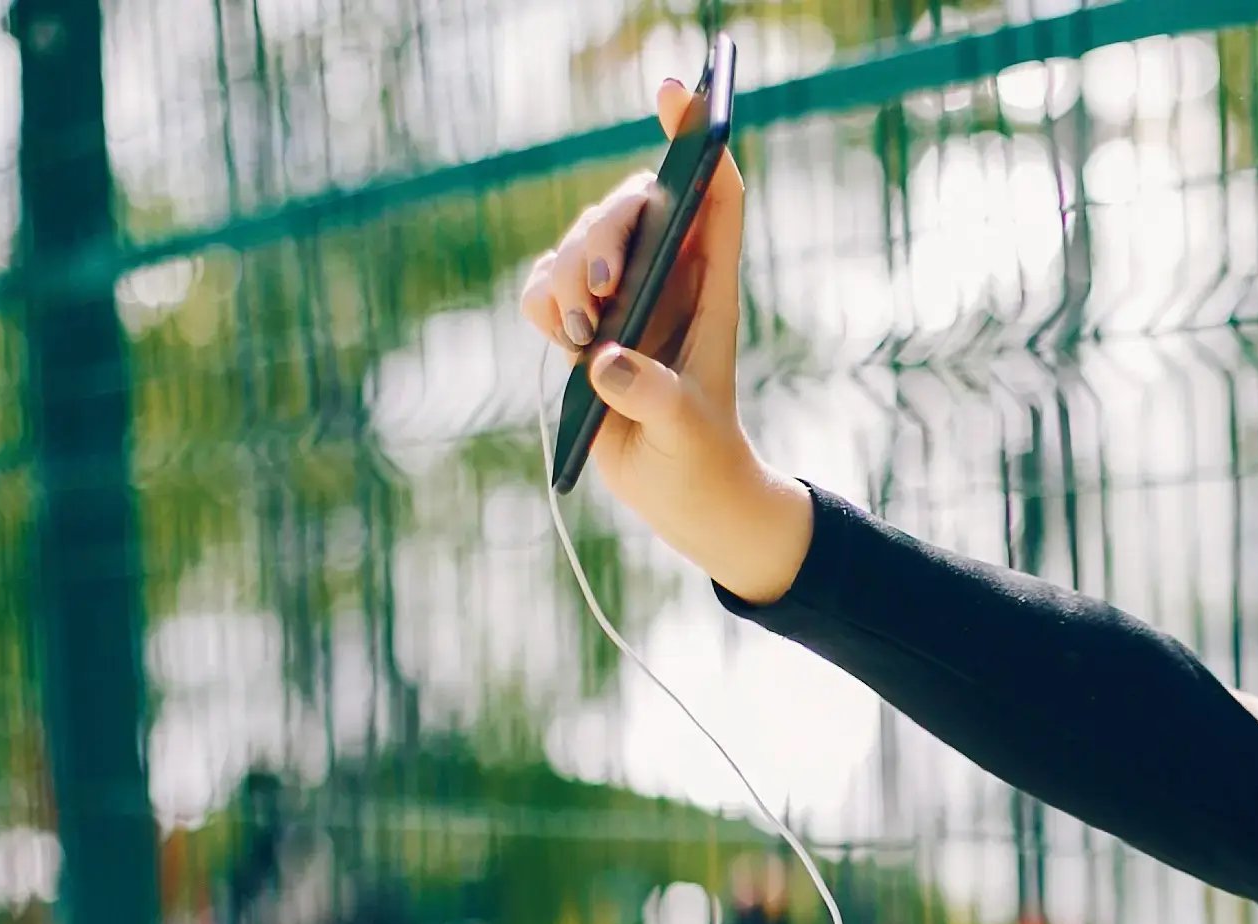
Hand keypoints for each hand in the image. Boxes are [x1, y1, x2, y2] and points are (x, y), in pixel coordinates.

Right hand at [517, 77, 803, 592]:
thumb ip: (651, 393)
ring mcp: (621, 298)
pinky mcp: (582, 325)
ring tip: (584, 337)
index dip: (697, 139)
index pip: (713, 193)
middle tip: (601, 293)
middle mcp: (666, 279)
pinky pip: (544, 286)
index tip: (675, 94)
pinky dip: (543, 303)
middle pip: (630, 207)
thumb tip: (604, 360)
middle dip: (603, 235)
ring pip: (577, 242)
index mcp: (712, 286)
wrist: (681, 496)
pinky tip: (565, 344)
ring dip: (567, 276)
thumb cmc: (701, 456)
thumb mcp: (684, 427)